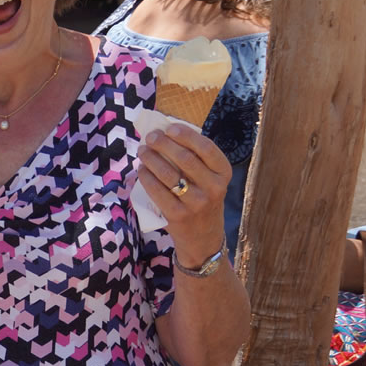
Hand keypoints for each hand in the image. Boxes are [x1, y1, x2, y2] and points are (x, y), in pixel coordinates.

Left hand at [140, 122, 232, 266]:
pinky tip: (141, 169)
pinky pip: (157, 191)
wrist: (203, 237)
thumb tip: (167, 133)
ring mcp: (196, 203)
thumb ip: (197, 160)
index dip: (186, 135)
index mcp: (224, 174)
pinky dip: (146, 177)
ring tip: (143, 150)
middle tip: (151, 137)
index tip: (170, 128)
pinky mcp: (178, 215)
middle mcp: (214, 188)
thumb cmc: (202, 198)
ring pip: (169, 174)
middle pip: (185, 159)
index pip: (206, 148)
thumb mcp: (210, 180)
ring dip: (151, 158)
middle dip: (164, 144)